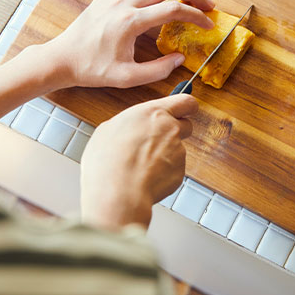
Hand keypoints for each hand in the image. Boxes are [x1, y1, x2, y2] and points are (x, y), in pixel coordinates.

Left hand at [44, 0, 214, 88]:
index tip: (208, 24)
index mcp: (131, 22)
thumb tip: (180, 58)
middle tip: (207, 4)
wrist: (63, 59)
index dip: (196, 15)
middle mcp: (123, 3)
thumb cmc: (92, 69)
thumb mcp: (128, 77)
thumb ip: (159, 70)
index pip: (173, 10)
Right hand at [80, 94, 196, 228]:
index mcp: (153, 113)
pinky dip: (163, 174)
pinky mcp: (179, 173)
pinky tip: (145, 178)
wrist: (117, 192)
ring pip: (177, 150)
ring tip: (140, 167)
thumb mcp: (108, 130)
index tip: (183, 110)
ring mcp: (178, 152)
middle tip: (156, 142)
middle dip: (176, 132)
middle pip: (186, 126)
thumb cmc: (108, 160)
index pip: (185, 102)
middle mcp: (170, 129)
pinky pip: (173, 170)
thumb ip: (129, 124)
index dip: (186, 107)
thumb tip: (130, 129)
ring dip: (165, 156)